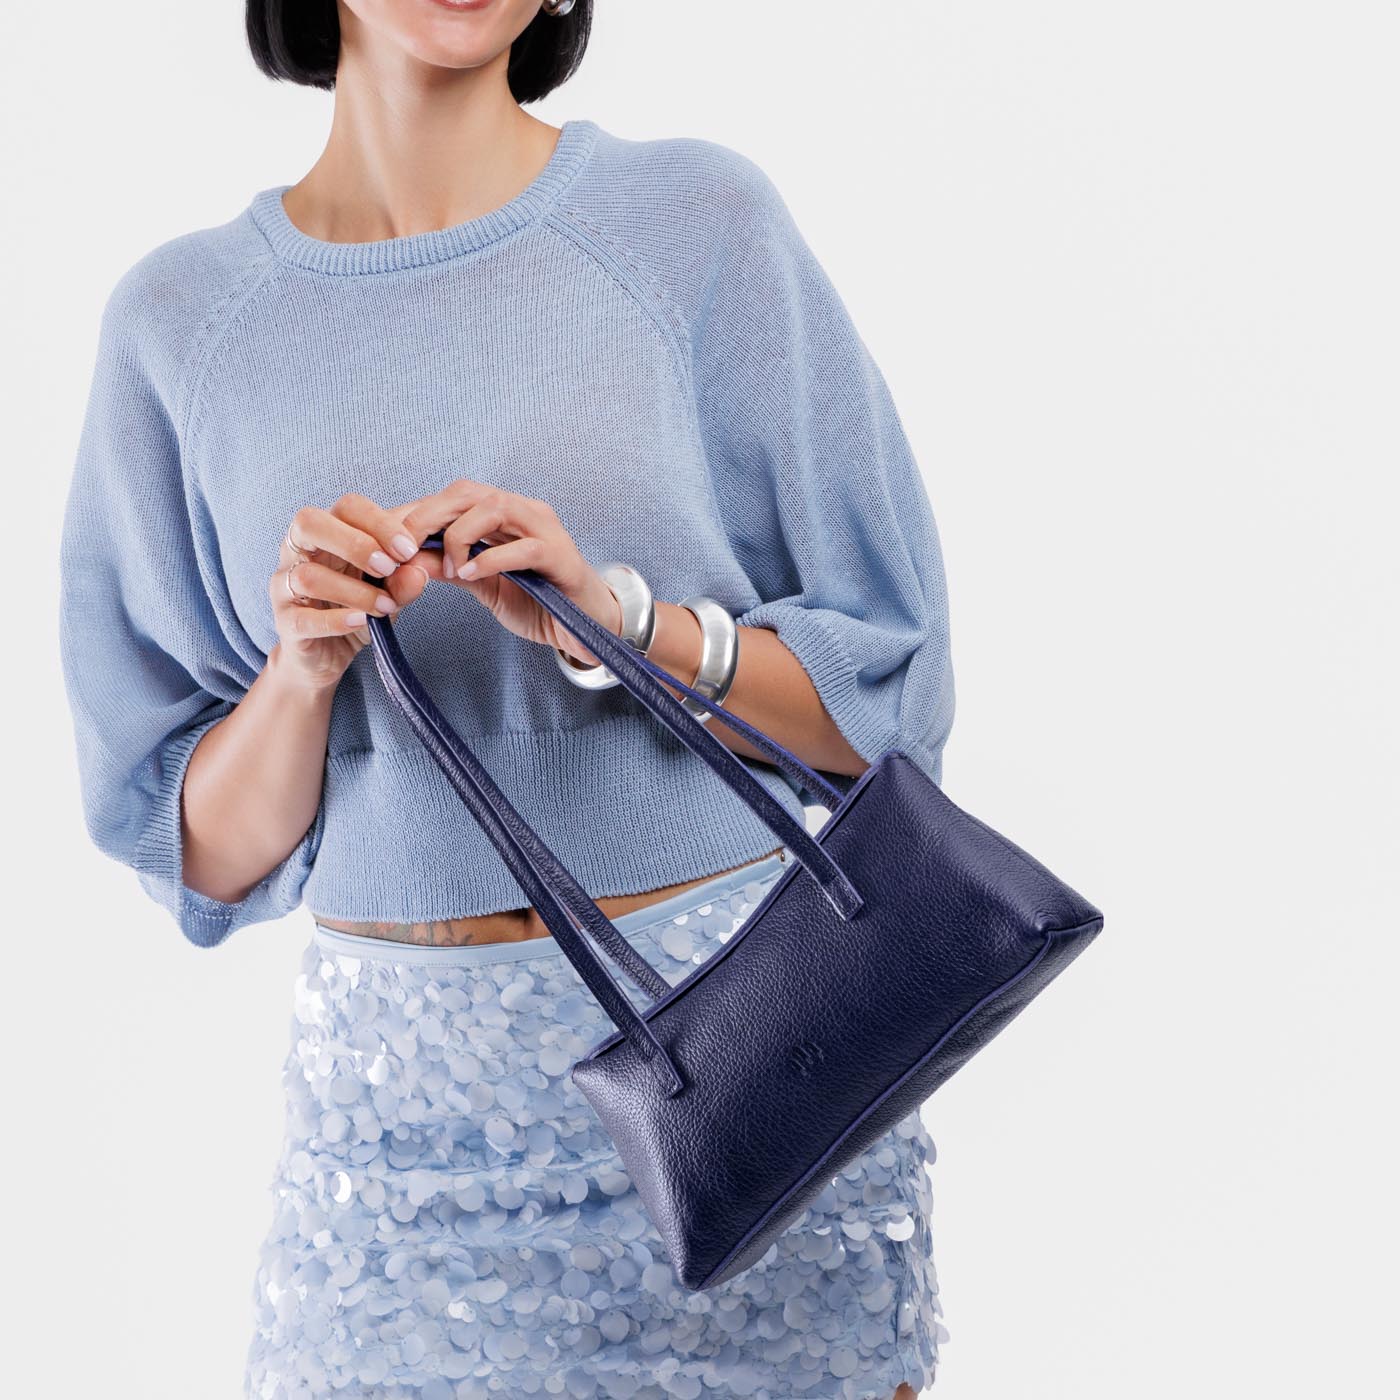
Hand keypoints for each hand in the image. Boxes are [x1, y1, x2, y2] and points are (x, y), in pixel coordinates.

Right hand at [269, 494, 430, 691]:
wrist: (330, 654)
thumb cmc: (358, 608)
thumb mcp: (389, 591)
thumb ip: (404, 580)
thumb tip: (418, 571)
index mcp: (327, 532)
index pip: (347, 507)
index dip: (379, 523)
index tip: (408, 550)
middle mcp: (298, 551)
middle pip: (309, 523)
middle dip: (355, 543)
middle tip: (388, 568)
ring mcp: (284, 585)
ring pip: (308, 575)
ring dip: (354, 591)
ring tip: (386, 605)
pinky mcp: (285, 622)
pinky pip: (304, 618)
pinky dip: (336, 620)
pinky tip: (362, 622)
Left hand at [398, 479, 623, 664]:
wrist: (586, 629)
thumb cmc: (538, 602)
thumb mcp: (481, 584)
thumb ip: (448, 568)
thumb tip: (403, 561)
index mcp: (503, 514)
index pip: (452, 497)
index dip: (416, 512)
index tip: (386, 539)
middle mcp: (524, 511)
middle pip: (468, 493)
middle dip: (428, 516)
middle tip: (402, 549)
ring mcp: (546, 530)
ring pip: (494, 509)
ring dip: (459, 536)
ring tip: (448, 569)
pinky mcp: (561, 556)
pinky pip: (524, 547)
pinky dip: (491, 559)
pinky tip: (471, 575)